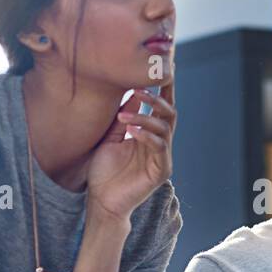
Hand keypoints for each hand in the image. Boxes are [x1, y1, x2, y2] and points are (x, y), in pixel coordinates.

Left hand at [84, 83, 175, 222]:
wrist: (101, 200)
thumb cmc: (104, 172)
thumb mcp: (111, 137)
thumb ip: (123, 117)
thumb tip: (132, 93)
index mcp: (149, 135)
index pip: (160, 108)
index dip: (163, 90)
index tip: (161, 71)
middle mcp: (159, 144)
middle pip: (169, 114)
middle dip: (157, 99)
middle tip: (140, 89)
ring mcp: (162, 157)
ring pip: (164, 129)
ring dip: (146, 118)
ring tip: (124, 117)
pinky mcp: (161, 171)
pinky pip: (159, 147)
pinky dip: (146, 136)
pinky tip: (132, 131)